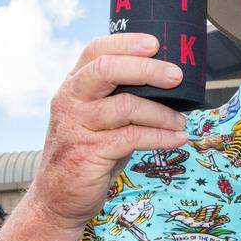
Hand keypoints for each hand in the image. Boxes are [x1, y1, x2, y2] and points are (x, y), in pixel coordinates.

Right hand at [29, 34, 189, 229]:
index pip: (95, 52)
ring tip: (181, 121)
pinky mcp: (88, 153)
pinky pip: (132, 138)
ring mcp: (77, 127)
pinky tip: (177, 138)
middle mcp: (70, 101)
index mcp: (73, 86)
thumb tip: (168, 82)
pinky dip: (160, 137)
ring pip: (125, 106)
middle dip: (146, 69)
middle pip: (106, 70)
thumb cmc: (89, 152)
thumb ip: (120, 97)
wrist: (59, 197)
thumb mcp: (99, 118)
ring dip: (162, 113)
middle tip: (176, 75)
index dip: (125, 43)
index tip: (155, 43)